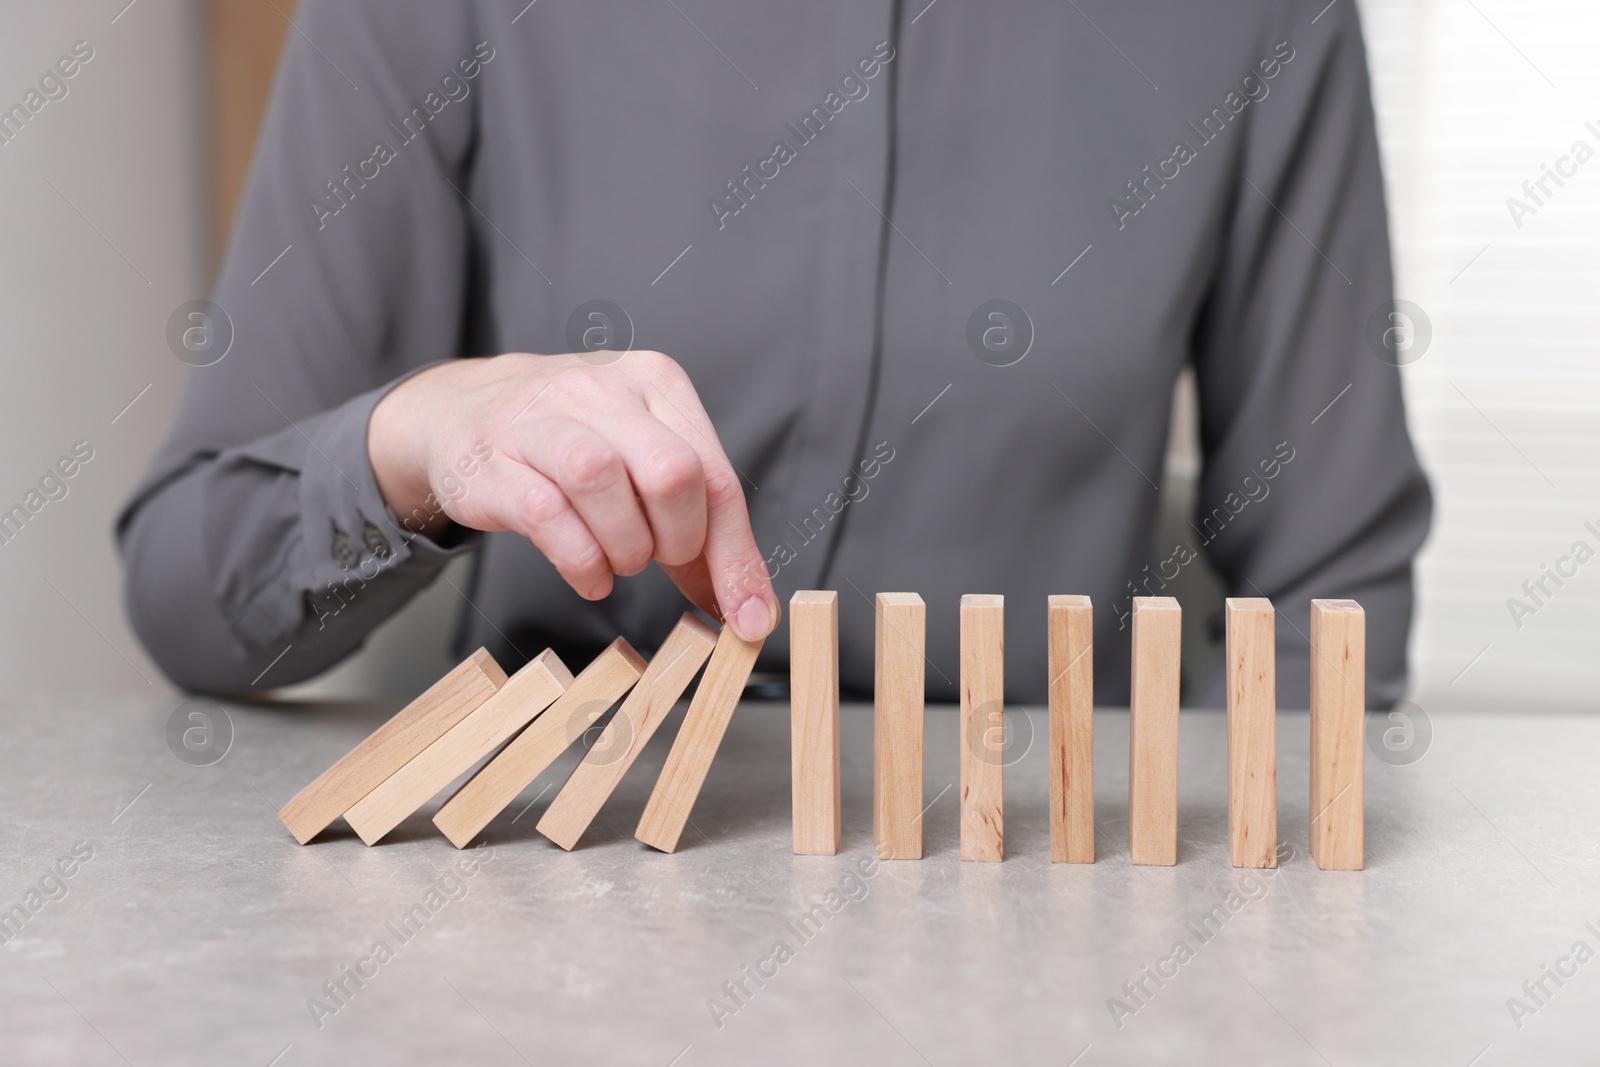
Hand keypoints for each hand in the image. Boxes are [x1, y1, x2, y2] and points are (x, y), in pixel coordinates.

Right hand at [367, 351, 777, 640]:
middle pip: (671, 471)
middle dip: (678, 540)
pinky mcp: (492, 460)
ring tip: (618, 561)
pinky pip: (547, 514)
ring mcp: (540, 419)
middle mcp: (601, 388)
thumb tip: (750, 608)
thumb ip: (700, 530)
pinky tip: (589, 574)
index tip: (749, 617)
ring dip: (624, 547)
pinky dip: (580, 561)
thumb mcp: (644, 465)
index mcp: (657, 382)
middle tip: (658, 558)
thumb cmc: (570, 443)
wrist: (460, 413)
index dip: (736, 556)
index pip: (716, 475)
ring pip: (602, 481)